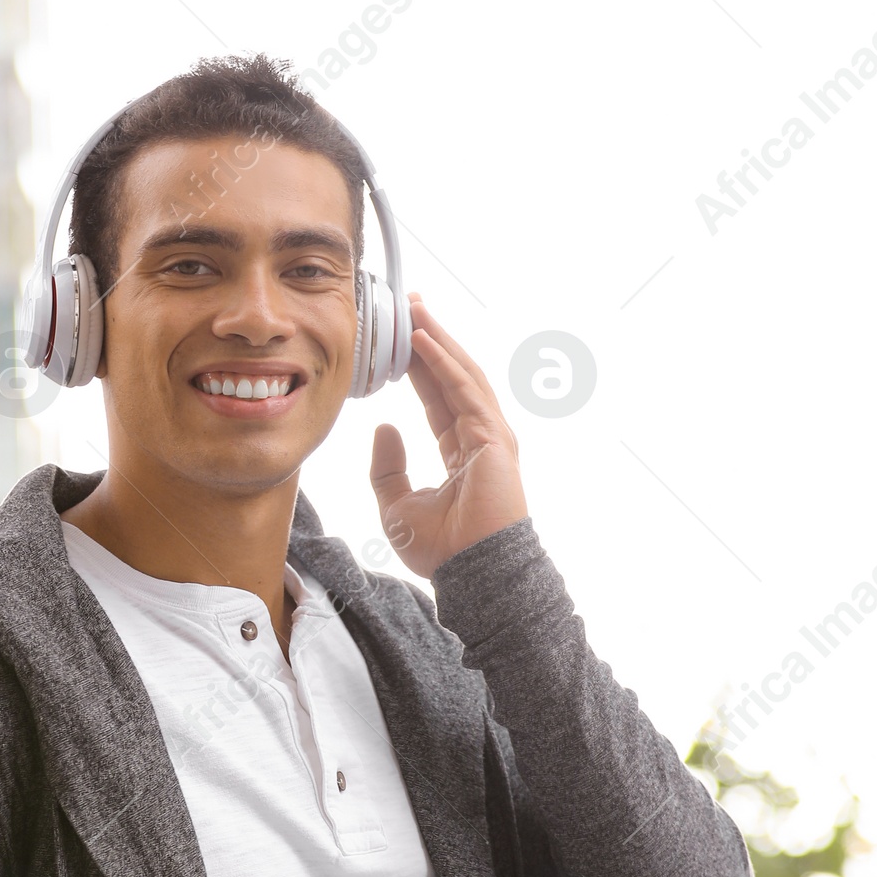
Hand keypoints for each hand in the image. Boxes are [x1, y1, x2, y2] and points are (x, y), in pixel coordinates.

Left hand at [369, 296, 528, 578]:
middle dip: (432, 338)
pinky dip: (443, 364)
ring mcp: (490, 436)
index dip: (421, 365)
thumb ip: (387, 467)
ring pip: (462, 375)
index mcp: (461, 450)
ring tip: (415, 309)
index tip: (403, 337)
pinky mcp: (492, 438)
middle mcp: (480, 437)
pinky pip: (464, 392)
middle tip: (411, 304)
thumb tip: (383, 428)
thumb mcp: (396, 504)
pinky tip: (423, 341)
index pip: (438, 396)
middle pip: (453, 376)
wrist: (469, 572)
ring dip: (438, 339)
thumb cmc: (441, 549)